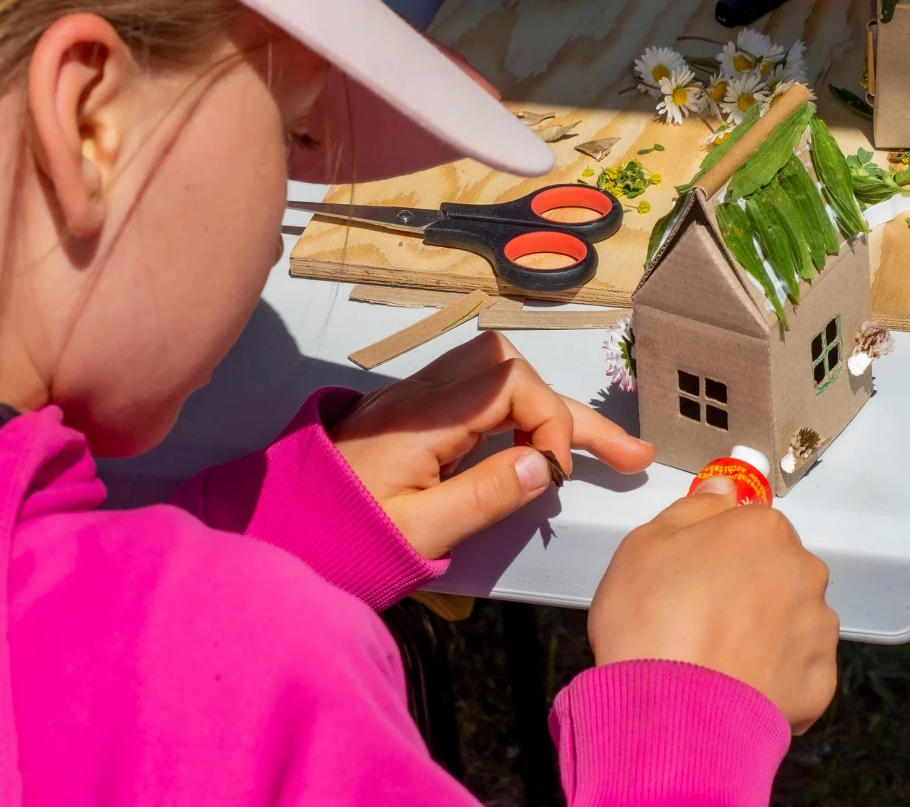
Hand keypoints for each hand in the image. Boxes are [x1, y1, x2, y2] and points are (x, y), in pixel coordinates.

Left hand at [331, 332, 653, 558]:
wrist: (279, 530)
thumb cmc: (343, 537)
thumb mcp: (419, 531)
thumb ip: (485, 496)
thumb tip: (546, 466)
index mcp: (424, 418)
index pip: (512, 383)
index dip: (548, 420)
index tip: (554, 472)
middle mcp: (421, 395)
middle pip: (513, 372)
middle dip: (571, 413)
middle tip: (630, 456)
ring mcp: (414, 401)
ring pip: (498, 378)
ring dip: (548, 411)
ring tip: (599, 452)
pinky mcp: (411, 415)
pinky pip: (478, 396)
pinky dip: (517, 417)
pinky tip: (537, 451)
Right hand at [587, 478, 838, 731]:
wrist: (671, 710)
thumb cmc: (652, 617)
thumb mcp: (648, 543)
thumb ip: (695, 508)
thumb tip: (726, 489)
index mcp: (764, 531)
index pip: (754, 527)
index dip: (723, 550)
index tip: (697, 574)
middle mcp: (804, 572)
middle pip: (780, 571)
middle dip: (752, 589)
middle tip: (704, 618)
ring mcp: (817, 630)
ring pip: (794, 620)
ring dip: (768, 633)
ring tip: (720, 659)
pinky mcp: (819, 684)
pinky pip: (800, 672)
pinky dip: (776, 678)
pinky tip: (739, 686)